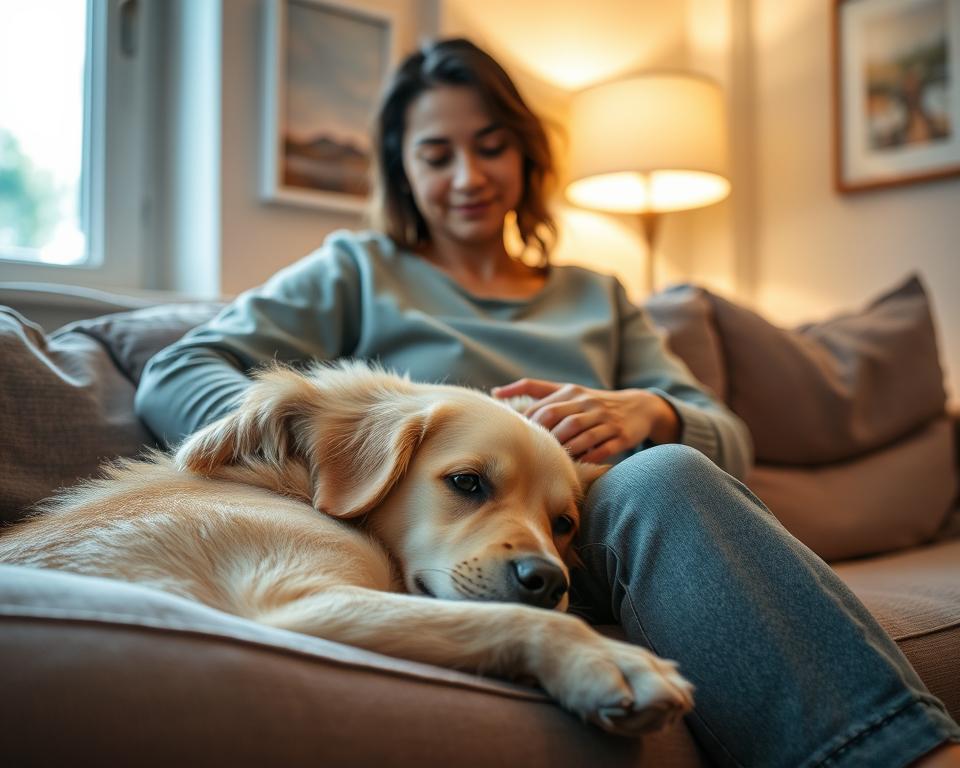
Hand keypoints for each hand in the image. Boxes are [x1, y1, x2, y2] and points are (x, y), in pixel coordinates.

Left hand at [492, 378, 679, 462]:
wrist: (639, 406)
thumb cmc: (591, 402)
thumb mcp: (567, 391)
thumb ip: (534, 390)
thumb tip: (495, 392)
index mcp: (572, 392)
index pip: (544, 406)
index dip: (528, 424)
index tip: (517, 439)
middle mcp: (588, 404)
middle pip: (559, 418)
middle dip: (543, 436)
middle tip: (531, 454)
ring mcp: (606, 420)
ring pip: (580, 435)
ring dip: (564, 449)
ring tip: (550, 462)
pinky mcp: (622, 436)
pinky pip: (603, 448)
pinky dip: (589, 457)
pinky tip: (576, 466)